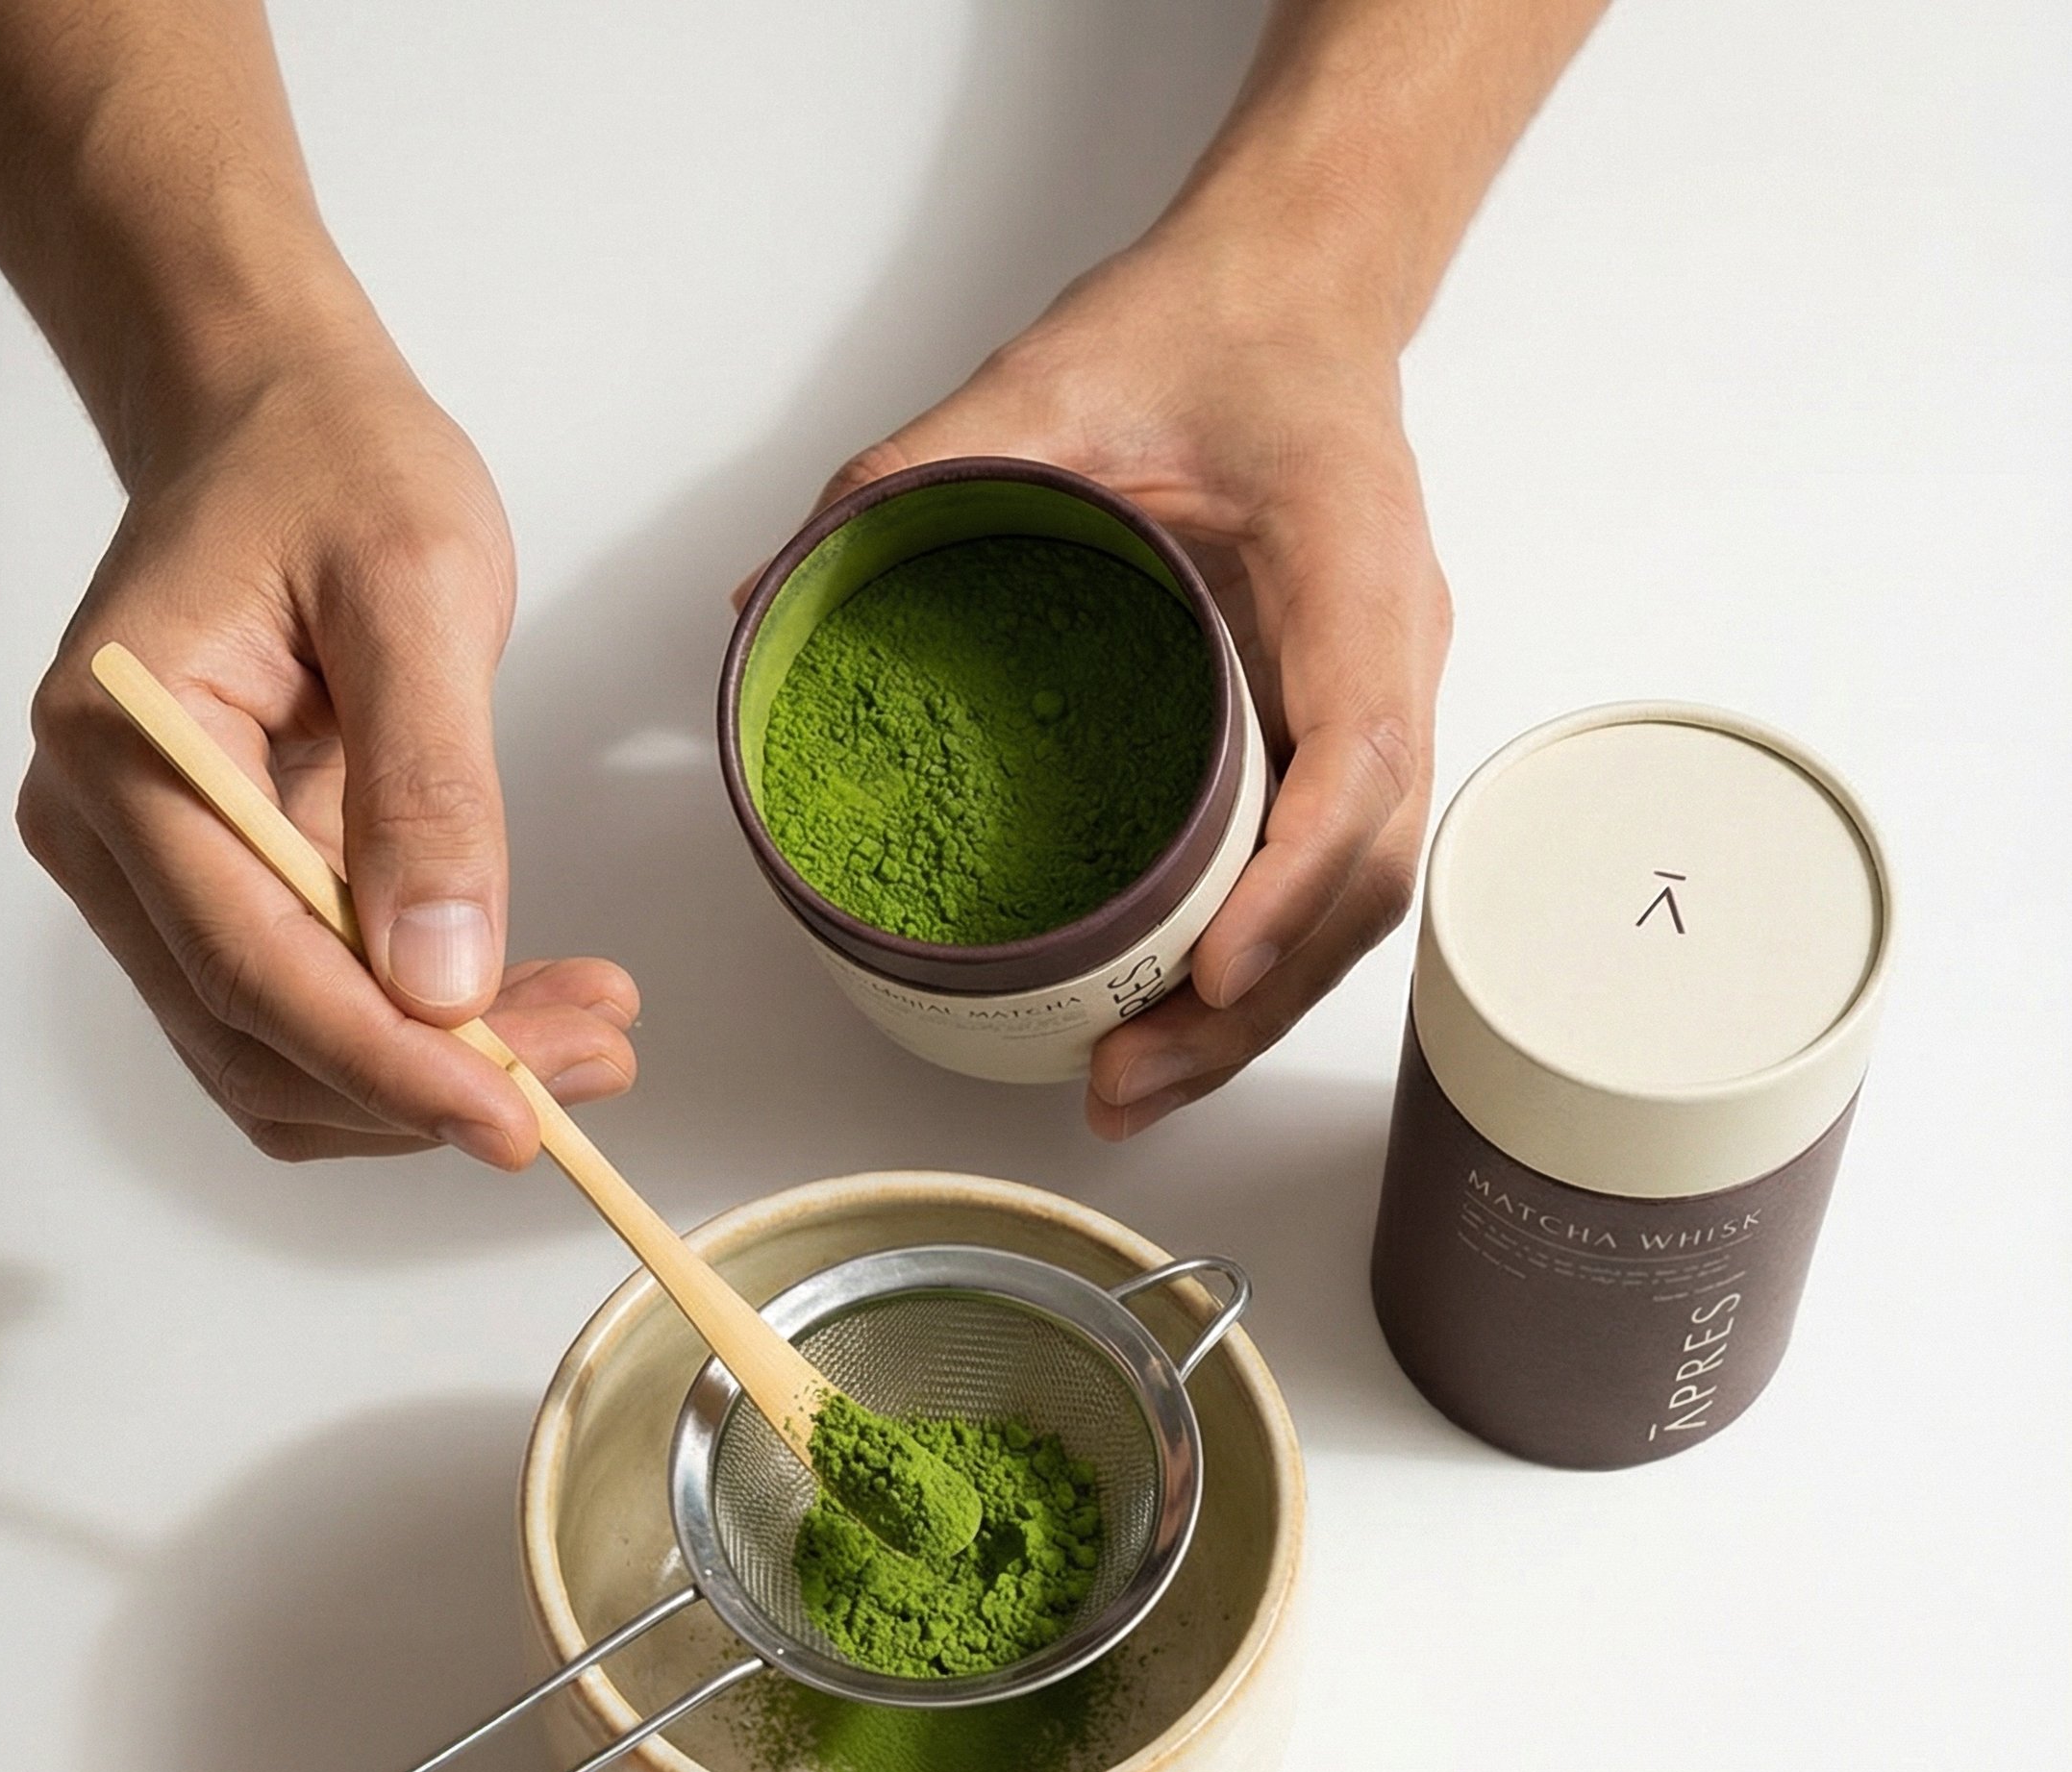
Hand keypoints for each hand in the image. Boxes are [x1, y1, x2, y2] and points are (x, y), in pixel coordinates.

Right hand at [19, 338, 636, 1165]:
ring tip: (587, 1038)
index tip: (516, 1118)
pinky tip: (522, 1010)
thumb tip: (440, 979)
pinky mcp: (201, 893)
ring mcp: (142, 874)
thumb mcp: (418, 587)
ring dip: (427, 1081)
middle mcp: (100, 830)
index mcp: (123, 742)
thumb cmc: (334, 467)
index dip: (385, 1063)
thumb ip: (430, 786)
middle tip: (596, 1063)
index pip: (249, 964)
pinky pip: (299, 1014)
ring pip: (274, 1059)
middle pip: (255, 1039)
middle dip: (426, 1084)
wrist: (274, 421)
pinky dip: (409, 1041)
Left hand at [812, 227, 1449, 1137]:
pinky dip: (1250, 967)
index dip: (1290, 879)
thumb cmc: (1202, 332)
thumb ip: (912, 473)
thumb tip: (769, 594)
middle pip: (1361, 877)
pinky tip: (1167, 1026)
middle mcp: (1389, 651)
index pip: (1358, 752)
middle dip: (1250, 1004)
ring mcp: (1379, 700)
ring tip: (1132, 1087)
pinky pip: (1316, 878)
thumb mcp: (1046, 382)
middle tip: (1124, 1082)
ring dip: (1249, 1015)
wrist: (1289, 297)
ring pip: (1349, 902)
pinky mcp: (1341, 735)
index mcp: (1350, 565)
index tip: (1207, 967)